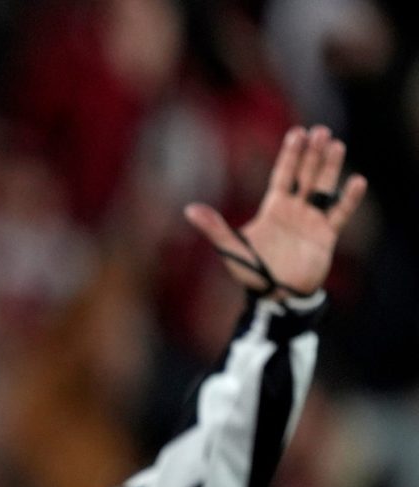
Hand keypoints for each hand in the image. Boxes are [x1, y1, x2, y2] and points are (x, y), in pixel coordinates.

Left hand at [184, 124, 367, 299]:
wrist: (275, 296)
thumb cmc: (252, 273)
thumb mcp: (232, 248)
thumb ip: (214, 228)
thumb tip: (189, 209)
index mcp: (273, 209)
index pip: (283, 174)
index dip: (291, 154)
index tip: (298, 132)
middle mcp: (294, 210)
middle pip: (306, 175)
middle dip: (313, 154)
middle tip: (321, 131)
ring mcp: (312, 221)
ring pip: (323, 188)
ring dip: (330, 168)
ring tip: (337, 145)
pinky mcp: (326, 235)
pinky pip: (339, 213)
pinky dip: (348, 199)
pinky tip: (356, 182)